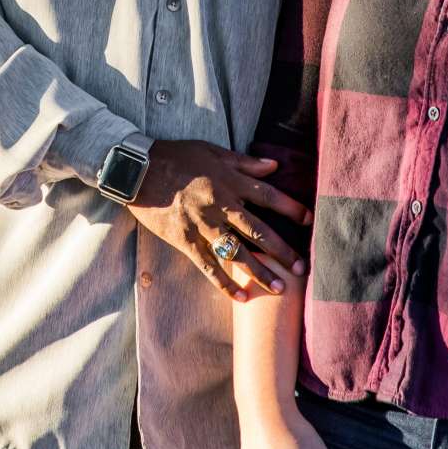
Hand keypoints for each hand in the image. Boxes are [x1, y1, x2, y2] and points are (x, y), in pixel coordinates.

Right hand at [126, 139, 310, 301]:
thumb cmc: (175, 156)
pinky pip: (209, 266)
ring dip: (260, 272)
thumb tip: (274, 165)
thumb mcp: (212, 151)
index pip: (268, 197)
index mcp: (230, 181)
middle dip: (282, 250)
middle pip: (258, 231)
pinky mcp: (185, 240)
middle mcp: (221, 204)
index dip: (291, 209)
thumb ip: (245, 162)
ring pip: (237, 253)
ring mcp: (203, 225)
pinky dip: (225, 283)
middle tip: (301, 268)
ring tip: (279, 288)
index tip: (310, 221)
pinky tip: (241, 297)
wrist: (137, 169)